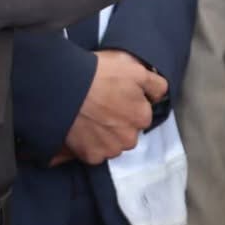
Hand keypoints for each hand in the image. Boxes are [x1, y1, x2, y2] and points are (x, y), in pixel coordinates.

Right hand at [62, 49, 166, 164]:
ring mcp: (110, 149)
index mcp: (142, 116)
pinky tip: (81, 129)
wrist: (65, 88)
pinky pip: (94, 153)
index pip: (141, 115)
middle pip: (127, 133)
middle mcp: (130, 138)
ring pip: (112, 145)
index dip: (129, 105)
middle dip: (118, 124)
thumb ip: (155, 83)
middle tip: (100, 107)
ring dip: (104, 136)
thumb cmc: (99, 75)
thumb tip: (159, 95)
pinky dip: (89, 144)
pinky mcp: (92, 156)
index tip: (115, 97)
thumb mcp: (134, 68)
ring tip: (89, 119)